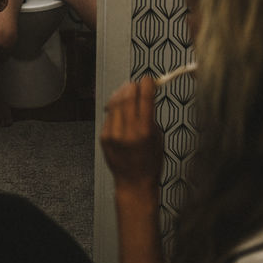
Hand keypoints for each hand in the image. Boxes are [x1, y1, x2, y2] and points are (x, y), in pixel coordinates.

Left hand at [100, 75, 162, 190]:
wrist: (134, 183)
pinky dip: (115, 107)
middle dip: (134, 86)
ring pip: (115, 102)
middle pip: (128, 95)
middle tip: (138, 84)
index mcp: (144, 131)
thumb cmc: (150, 162)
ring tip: (128, 91)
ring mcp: (113, 134)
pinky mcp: (104, 137)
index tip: (149, 79)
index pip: (145, 97)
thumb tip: (147, 94)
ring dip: (122, 93)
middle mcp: (127, 131)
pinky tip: (120, 108)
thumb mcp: (157, 137)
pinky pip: (109, 115)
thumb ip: (151, 115)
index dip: (147, 84)